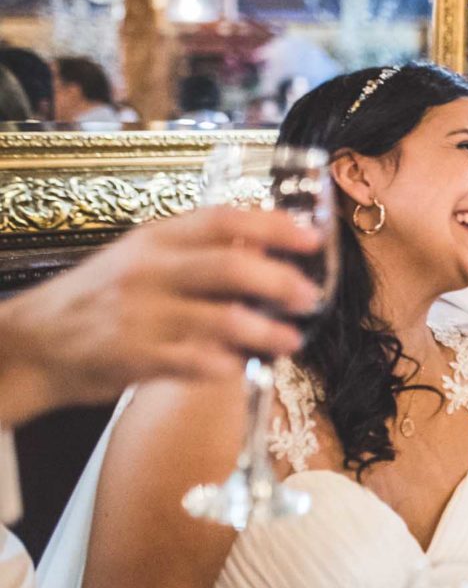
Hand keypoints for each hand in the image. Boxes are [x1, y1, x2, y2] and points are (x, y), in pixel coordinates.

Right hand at [0, 207, 321, 424]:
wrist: (33, 342)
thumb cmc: (102, 298)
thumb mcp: (142, 258)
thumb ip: (195, 251)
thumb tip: (269, 252)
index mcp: (156, 238)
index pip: (223, 220)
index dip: (274, 227)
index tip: (314, 238)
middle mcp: (150, 270)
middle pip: (230, 268)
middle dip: (280, 283)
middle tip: (312, 297)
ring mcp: (141, 314)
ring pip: (220, 320)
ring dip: (265, 333)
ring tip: (291, 340)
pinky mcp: (134, 356)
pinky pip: (195, 362)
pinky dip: (226, 365)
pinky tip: (241, 367)